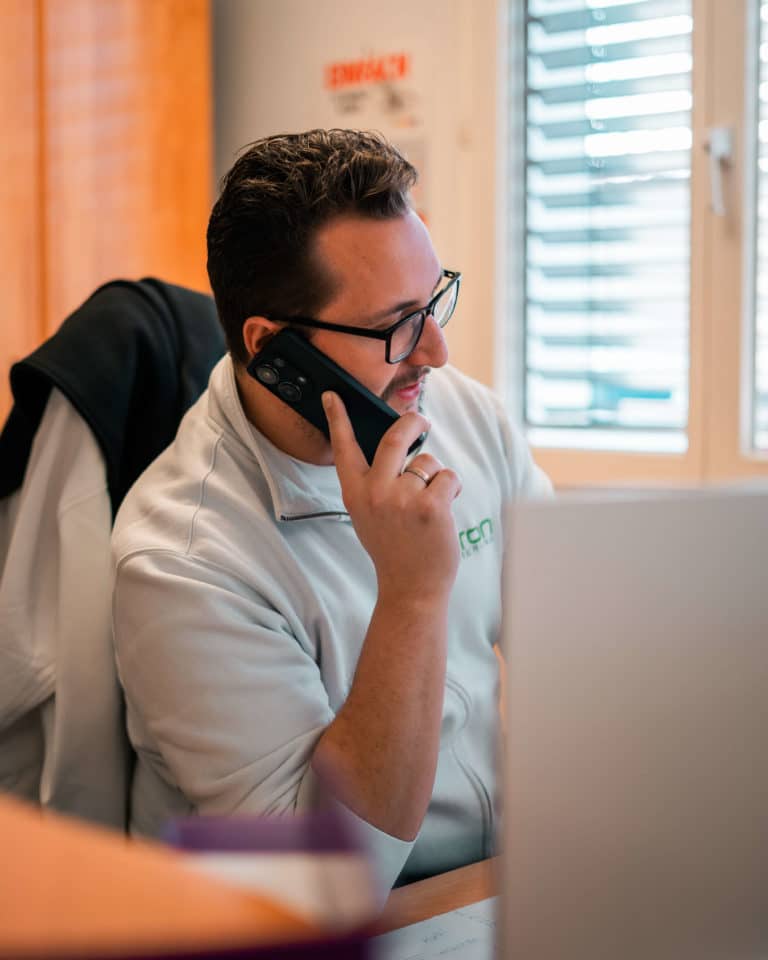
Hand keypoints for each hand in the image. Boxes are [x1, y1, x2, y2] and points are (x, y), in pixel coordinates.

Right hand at [322, 391, 461, 604]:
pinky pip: (447, 477)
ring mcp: (402, 499)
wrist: (411, 588)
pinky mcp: (430, 506)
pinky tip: (444, 510)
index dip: (338, 419)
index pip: (344, 449)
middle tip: (421, 422)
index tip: (333, 395)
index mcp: (355, 494)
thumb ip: (375, 484)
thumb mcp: (369, 516)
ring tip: (430, 504)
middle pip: (394, 437)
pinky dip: (451, 489)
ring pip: (428, 461)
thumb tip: (400, 452)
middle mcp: (375, 492)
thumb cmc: (394, 549)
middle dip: (412, 422)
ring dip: (436, 477)